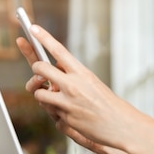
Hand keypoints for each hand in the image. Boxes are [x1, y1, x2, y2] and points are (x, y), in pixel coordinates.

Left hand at [16, 25, 150, 151]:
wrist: (120, 125)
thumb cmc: (109, 104)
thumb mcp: (93, 84)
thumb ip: (73, 76)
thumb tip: (55, 70)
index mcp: (82, 73)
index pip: (59, 51)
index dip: (44, 38)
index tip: (32, 28)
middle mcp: (72, 85)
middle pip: (40, 68)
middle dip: (35, 70)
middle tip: (39, 74)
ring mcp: (66, 102)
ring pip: (39, 92)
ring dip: (43, 95)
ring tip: (57, 99)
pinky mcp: (64, 118)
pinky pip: (49, 111)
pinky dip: (55, 112)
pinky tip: (69, 114)